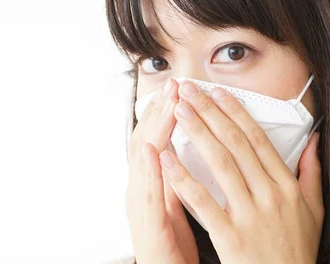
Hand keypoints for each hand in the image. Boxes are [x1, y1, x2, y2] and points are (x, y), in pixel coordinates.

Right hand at [126, 79, 197, 263]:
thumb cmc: (172, 245)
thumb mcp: (175, 203)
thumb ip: (179, 175)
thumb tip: (190, 147)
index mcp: (151, 183)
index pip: (157, 139)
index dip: (165, 112)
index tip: (178, 88)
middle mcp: (140, 189)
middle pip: (146, 141)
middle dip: (159, 111)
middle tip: (171, 84)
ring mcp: (139, 205)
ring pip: (143, 159)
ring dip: (154, 129)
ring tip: (166, 105)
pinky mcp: (147, 225)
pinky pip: (147, 194)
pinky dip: (149, 169)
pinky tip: (153, 150)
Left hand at [158, 80, 323, 263]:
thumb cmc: (296, 250)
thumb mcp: (314, 209)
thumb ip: (312, 172)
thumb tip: (315, 139)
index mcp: (286, 185)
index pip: (257, 139)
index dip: (235, 112)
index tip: (217, 92)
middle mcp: (269, 194)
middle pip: (235, 143)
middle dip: (210, 112)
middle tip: (189, 91)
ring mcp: (250, 215)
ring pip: (220, 164)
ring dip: (197, 133)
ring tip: (178, 110)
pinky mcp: (231, 236)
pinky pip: (203, 202)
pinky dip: (182, 178)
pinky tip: (165, 159)